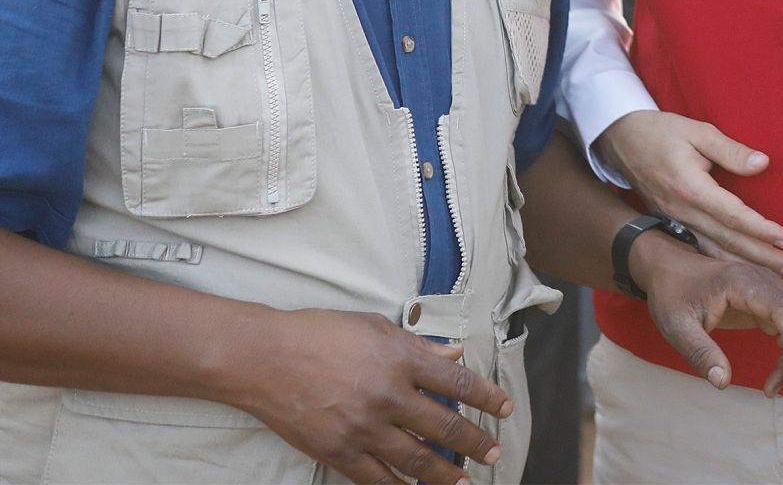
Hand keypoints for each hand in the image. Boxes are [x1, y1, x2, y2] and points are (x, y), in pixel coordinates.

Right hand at [224, 307, 512, 484]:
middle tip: (493, 452)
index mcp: (401, 358)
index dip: (487, 397)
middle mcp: (389, 396)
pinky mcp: (338, 453)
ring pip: (417, 460)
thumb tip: (455, 353)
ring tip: (466, 481)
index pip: (458, 383)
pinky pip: (378, 479)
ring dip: (446, 474)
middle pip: (444, 427)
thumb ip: (420, 344)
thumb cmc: (320, 333)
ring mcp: (363, 429)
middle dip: (475, 442)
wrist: (264, 358)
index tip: (505, 407)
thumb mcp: (376, 326)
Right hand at [597, 109, 782, 274]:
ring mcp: (674, 222)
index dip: (760, 229)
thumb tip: (763, 164)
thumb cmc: (662, 132)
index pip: (732, 215)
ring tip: (775, 279)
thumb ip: (731, 151)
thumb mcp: (698, 132)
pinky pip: (699, 250)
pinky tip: (740, 274)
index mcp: (691, 188)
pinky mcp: (670, 226)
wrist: (621, 141)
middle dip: (761, 258)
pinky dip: (722, 265)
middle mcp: (682, 212)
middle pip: (727, 241)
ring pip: (713, 252)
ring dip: (745, 267)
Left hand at [636, 236, 782, 411]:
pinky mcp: (765, 306)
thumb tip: (723, 382)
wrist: (667, 270)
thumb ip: (701, 352)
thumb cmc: (672, 295)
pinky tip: (772, 388)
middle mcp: (764, 285)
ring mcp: (768, 295)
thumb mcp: (676, 325)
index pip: (779, 308)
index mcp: (744, 283)